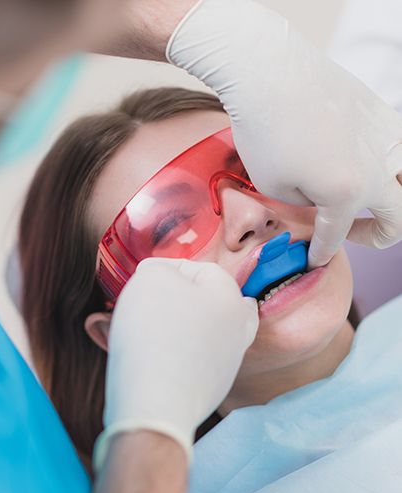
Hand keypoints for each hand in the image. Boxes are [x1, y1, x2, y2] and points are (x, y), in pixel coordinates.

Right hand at [93, 258, 257, 469]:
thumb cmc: (155, 333)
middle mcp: (238, 330)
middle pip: (207, 302)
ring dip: (173, 325)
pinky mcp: (210, 388)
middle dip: (176, 298)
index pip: (200, 269)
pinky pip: (190, 359)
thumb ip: (158, 268)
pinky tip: (150, 354)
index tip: (141, 279)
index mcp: (231, 298)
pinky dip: (173, 352)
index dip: (167, 268)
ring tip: (142, 327)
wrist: (155, 404)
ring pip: (200, 331)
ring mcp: (226, 362)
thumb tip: (159, 276)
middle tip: (149, 302)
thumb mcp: (151, 279)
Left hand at [167, 0, 401, 267]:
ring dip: (394, 200)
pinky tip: (364, 161)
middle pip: (398, 220)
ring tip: (366, 199)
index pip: (336, 236)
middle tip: (348, 232)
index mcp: (348, 193)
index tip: (313, 259)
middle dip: (375, 236)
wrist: (269, 74)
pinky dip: (389, 164)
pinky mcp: (384, 113)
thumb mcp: (275, 187)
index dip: (321, 252)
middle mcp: (379, 168)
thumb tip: (320, 206)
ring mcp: (387, 138)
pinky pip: (400, 148)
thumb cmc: (264, 131)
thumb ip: (306, 207)